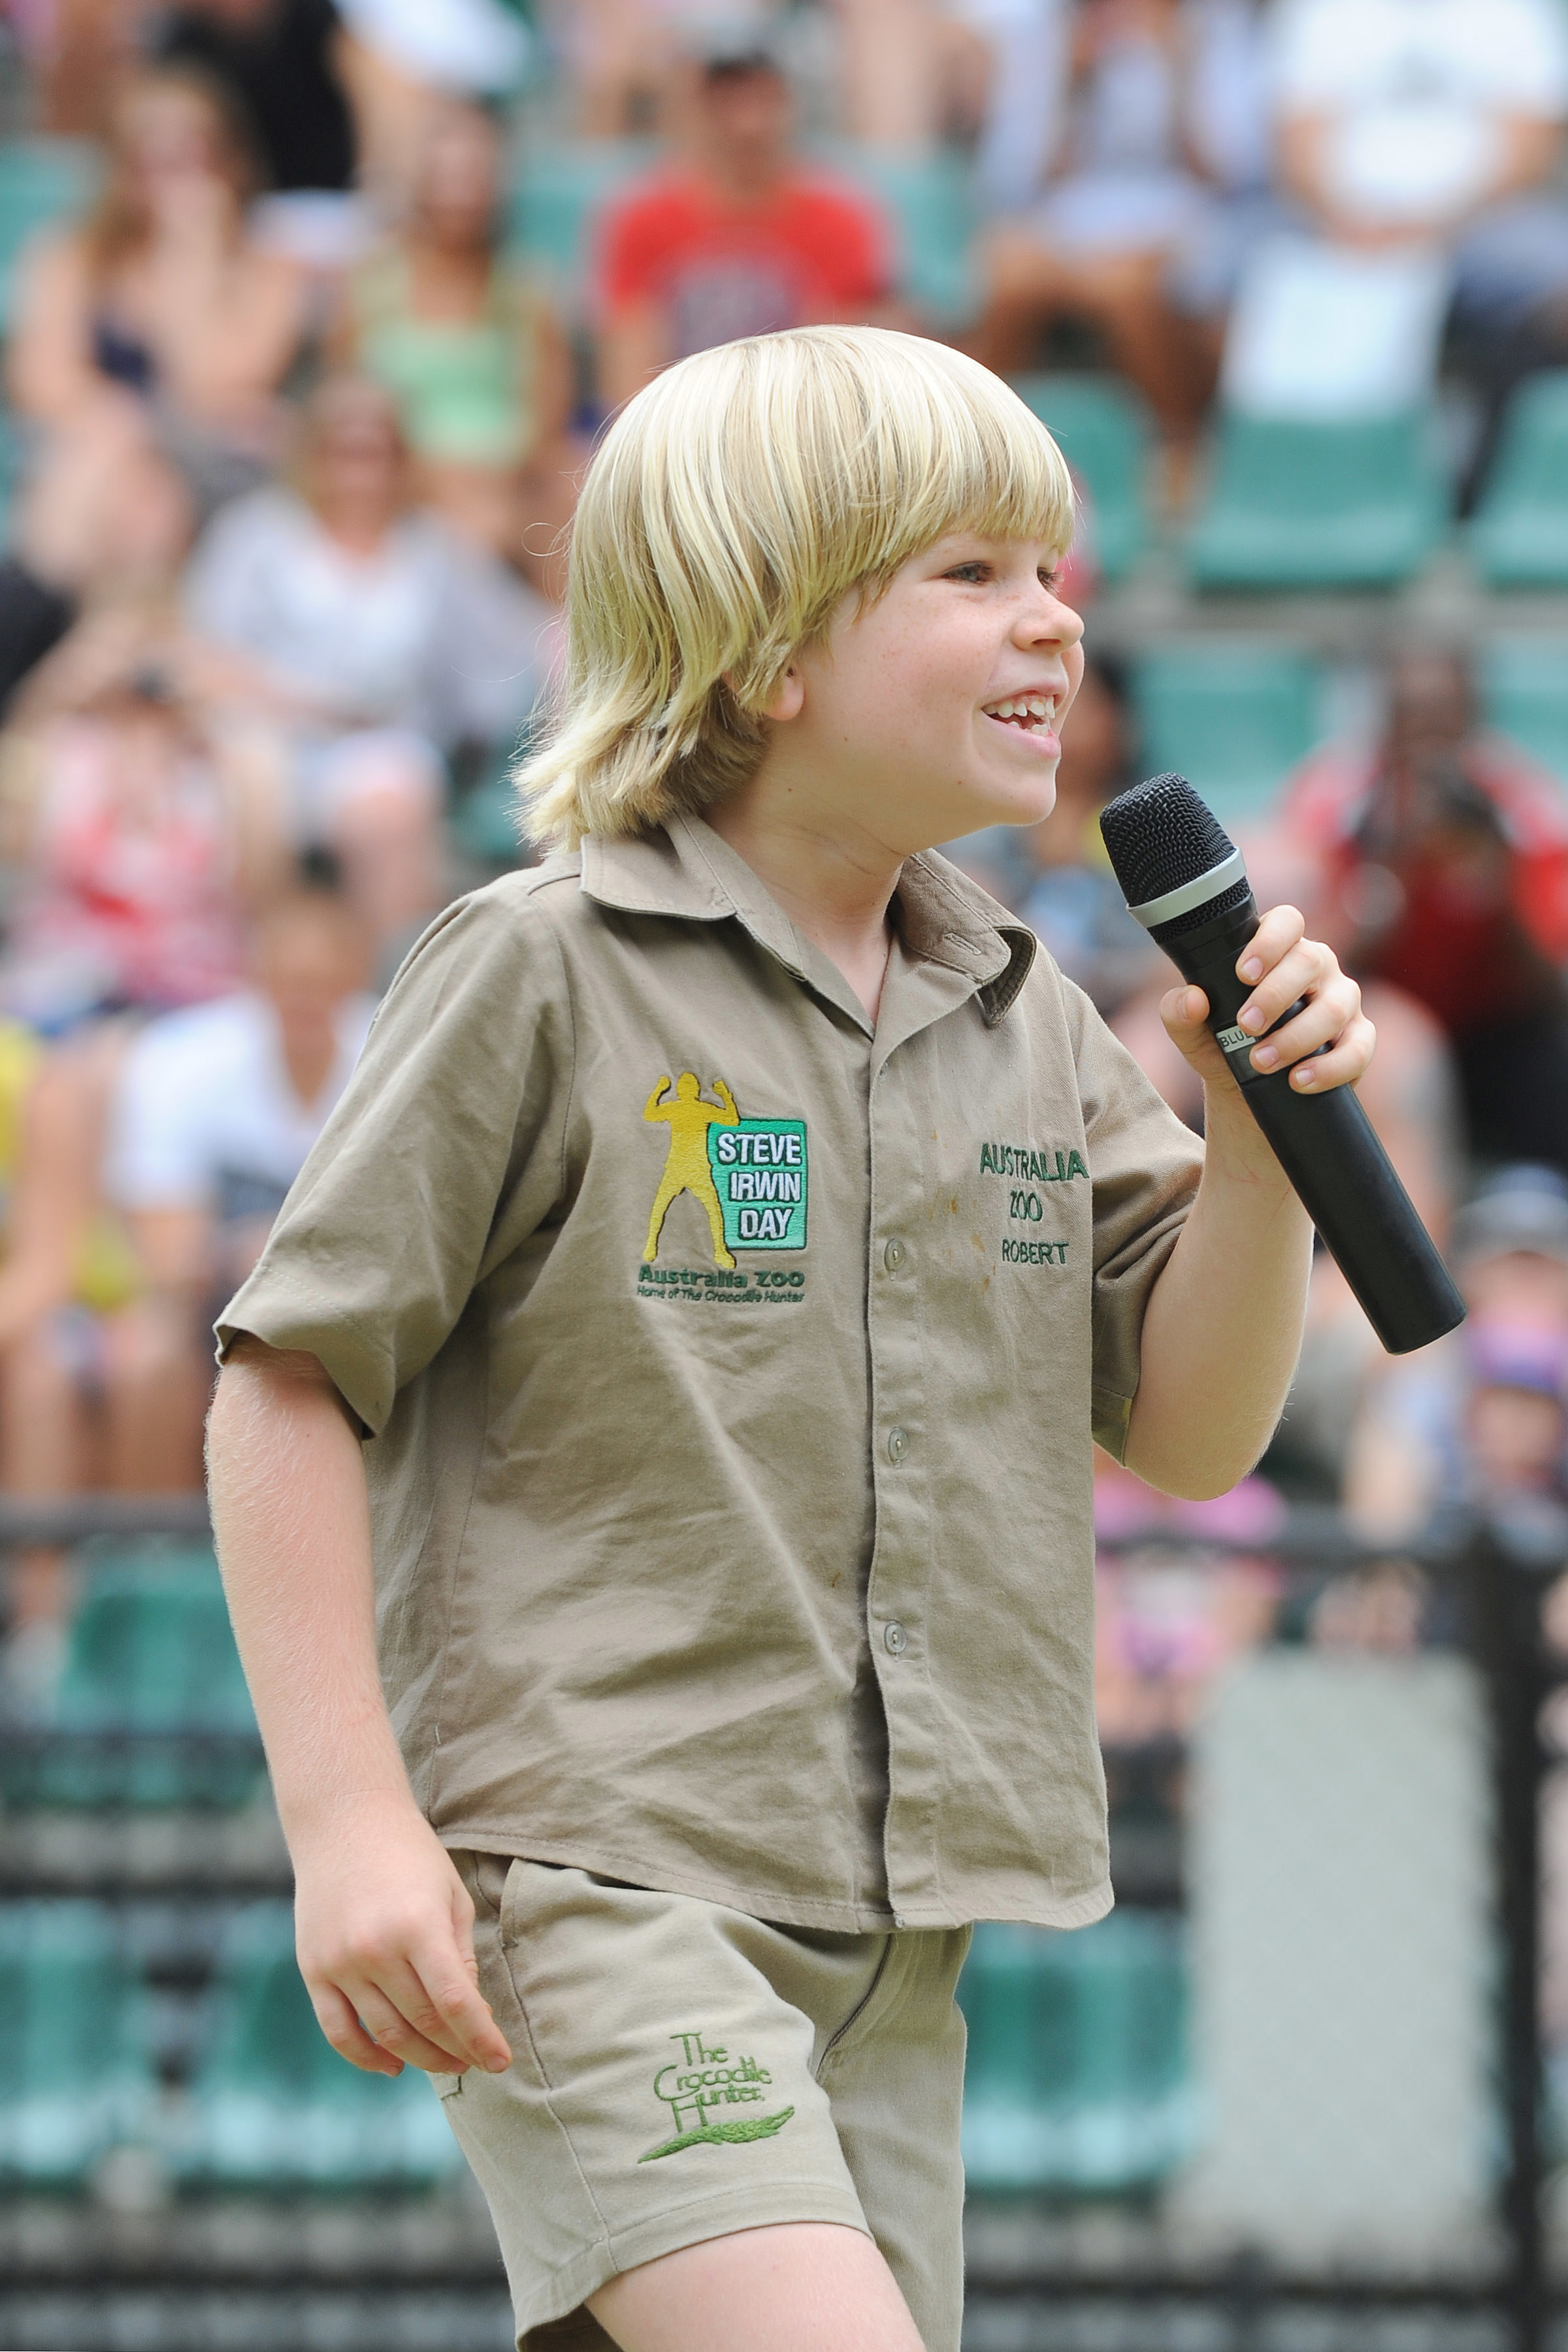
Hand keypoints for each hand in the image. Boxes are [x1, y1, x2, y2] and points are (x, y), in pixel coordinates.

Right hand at [292, 1792, 512, 2077]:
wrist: (344, 1820)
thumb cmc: (410, 1854)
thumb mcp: (451, 1895)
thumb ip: (461, 1955)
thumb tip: (472, 2014)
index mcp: (418, 1926)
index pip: (455, 2002)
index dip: (481, 2038)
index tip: (501, 2061)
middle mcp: (375, 1949)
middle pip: (422, 2023)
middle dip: (455, 2050)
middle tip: (475, 2060)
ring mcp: (339, 1963)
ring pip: (384, 2034)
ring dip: (419, 2058)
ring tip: (446, 2063)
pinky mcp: (313, 1971)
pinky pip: (338, 2031)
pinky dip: (366, 2057)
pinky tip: (392, 2065)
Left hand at [1159, 904, 1374, 1097]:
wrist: (1246, 1091)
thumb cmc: (1223, 1046)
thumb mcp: (1192, 1033)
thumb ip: (1178, 1012)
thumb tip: (1191, 999)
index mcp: (1278, 950)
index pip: (1287, 922)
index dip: (1269, 941)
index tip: (1244, 973)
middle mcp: (1316, 967)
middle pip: (1310, 961)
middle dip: (1275, 995)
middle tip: (1246, 1026)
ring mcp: (1342, 1001)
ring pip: (1334, 1007)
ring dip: (1295, 1037)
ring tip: (1262, 1061)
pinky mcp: (1358, 1039)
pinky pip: (1358, 1048)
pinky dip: (1329, 1067)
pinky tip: (1299, 1079)